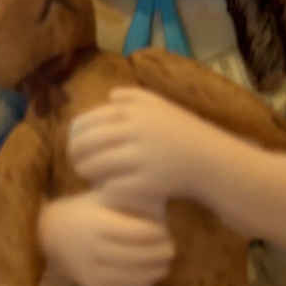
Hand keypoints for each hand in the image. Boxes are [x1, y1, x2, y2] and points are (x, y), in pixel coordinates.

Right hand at [38, 190, 174, 285]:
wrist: (52, 231)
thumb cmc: (88, 209)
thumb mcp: (106, 196)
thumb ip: (131, 199)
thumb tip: (164, 205)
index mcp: (97, 223)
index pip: (134, 232)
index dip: (156, 234)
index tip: (164, 232)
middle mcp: (91, 248)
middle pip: (134, 257)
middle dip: (158, 255)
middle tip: (171, 250)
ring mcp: (89, 270)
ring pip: (128, 278)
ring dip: (152, 274)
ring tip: (163, 267)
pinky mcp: (89, 285)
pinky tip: (148, 282)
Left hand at [68, 87, 213, 213]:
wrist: (211, 162)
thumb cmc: (185, 134)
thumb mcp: (164, 106)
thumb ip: (136, 96)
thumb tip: (109, 96)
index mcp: (135, 111)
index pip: (88, 120)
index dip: (75, 133)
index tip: (74, 142)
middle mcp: (135, 131)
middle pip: (87, 143)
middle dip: (75, 155)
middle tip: (76, 163)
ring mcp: (141, 158)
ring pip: (95, 166)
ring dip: (86, 173)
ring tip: (88, 176)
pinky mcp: (147, 183)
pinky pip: (112, 187)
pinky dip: (105, 188)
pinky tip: (107, 189)